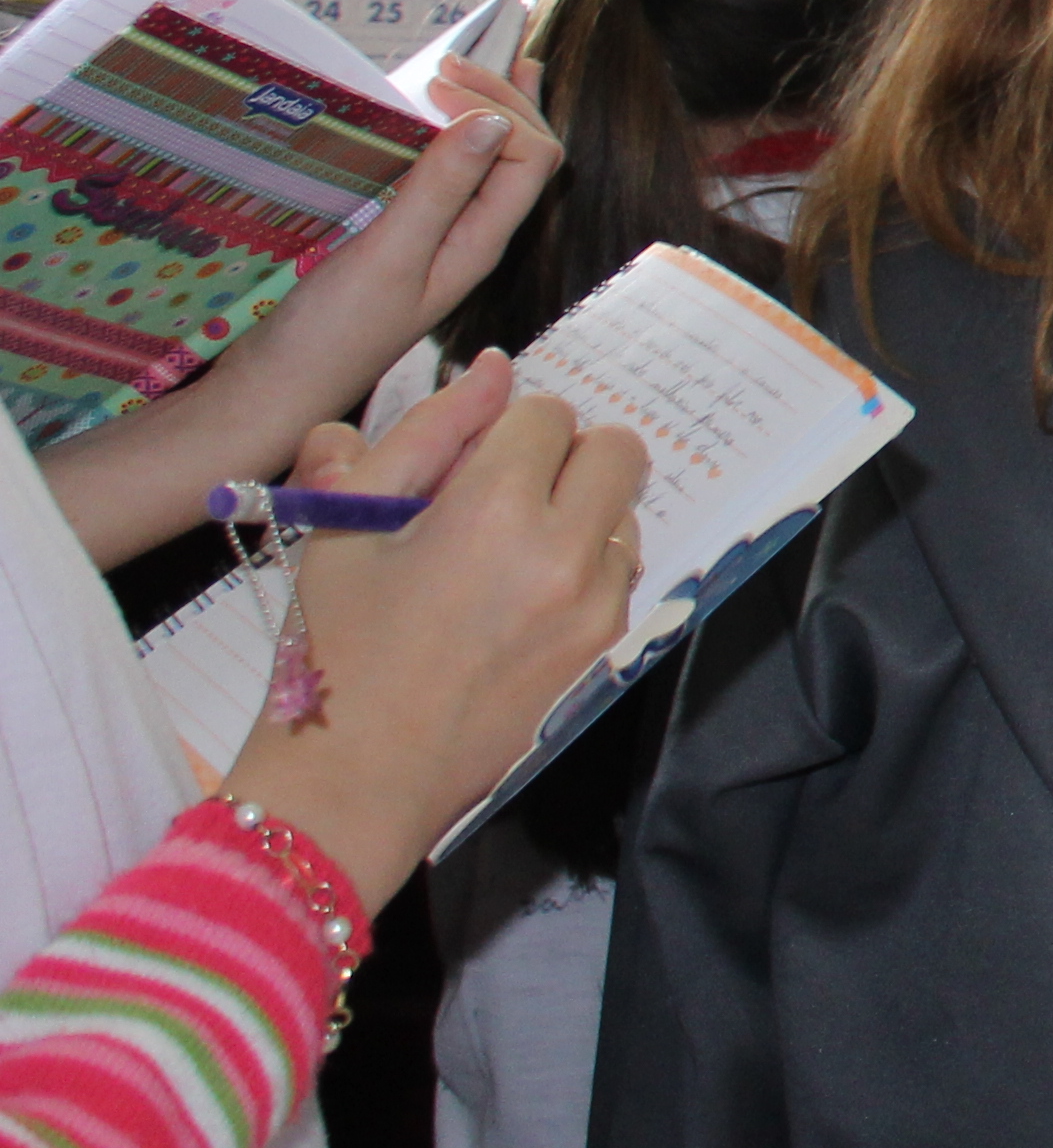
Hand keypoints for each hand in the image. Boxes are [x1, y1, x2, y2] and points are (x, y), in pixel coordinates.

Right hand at [39, 61, 563, 568]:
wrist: (269, 391)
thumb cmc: (327, 334)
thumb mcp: (386, 257)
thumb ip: (440, 190)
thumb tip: (493, 120)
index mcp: (480, 242)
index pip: (533, 158)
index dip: (505, 106)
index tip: (442, 81)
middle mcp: (468, 237)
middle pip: (521, 153)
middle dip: (505, 95)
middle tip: (457, 58)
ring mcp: (434, 239)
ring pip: (485, 161)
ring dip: (487, 107)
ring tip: (484, 59)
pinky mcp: (395, 240)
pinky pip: (440, 175)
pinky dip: (445, 133)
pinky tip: (431, 114)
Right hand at [218, 356, 641, 906]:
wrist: (353, 778)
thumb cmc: (332, 648)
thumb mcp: (349, 527)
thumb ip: (422, 434)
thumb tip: (490, 368)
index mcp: (494, 509)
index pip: (546, 414)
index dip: (503, 430)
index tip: (465, 466)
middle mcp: (564, 551)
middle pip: (616, 449)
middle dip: (564, 456)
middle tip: (501, 495)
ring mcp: (594, 604)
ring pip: (625, 511)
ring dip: (581, 511)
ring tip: (504, 555)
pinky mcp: (603, 648)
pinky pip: (623, 571)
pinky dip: (587, 565)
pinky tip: (521, 598)